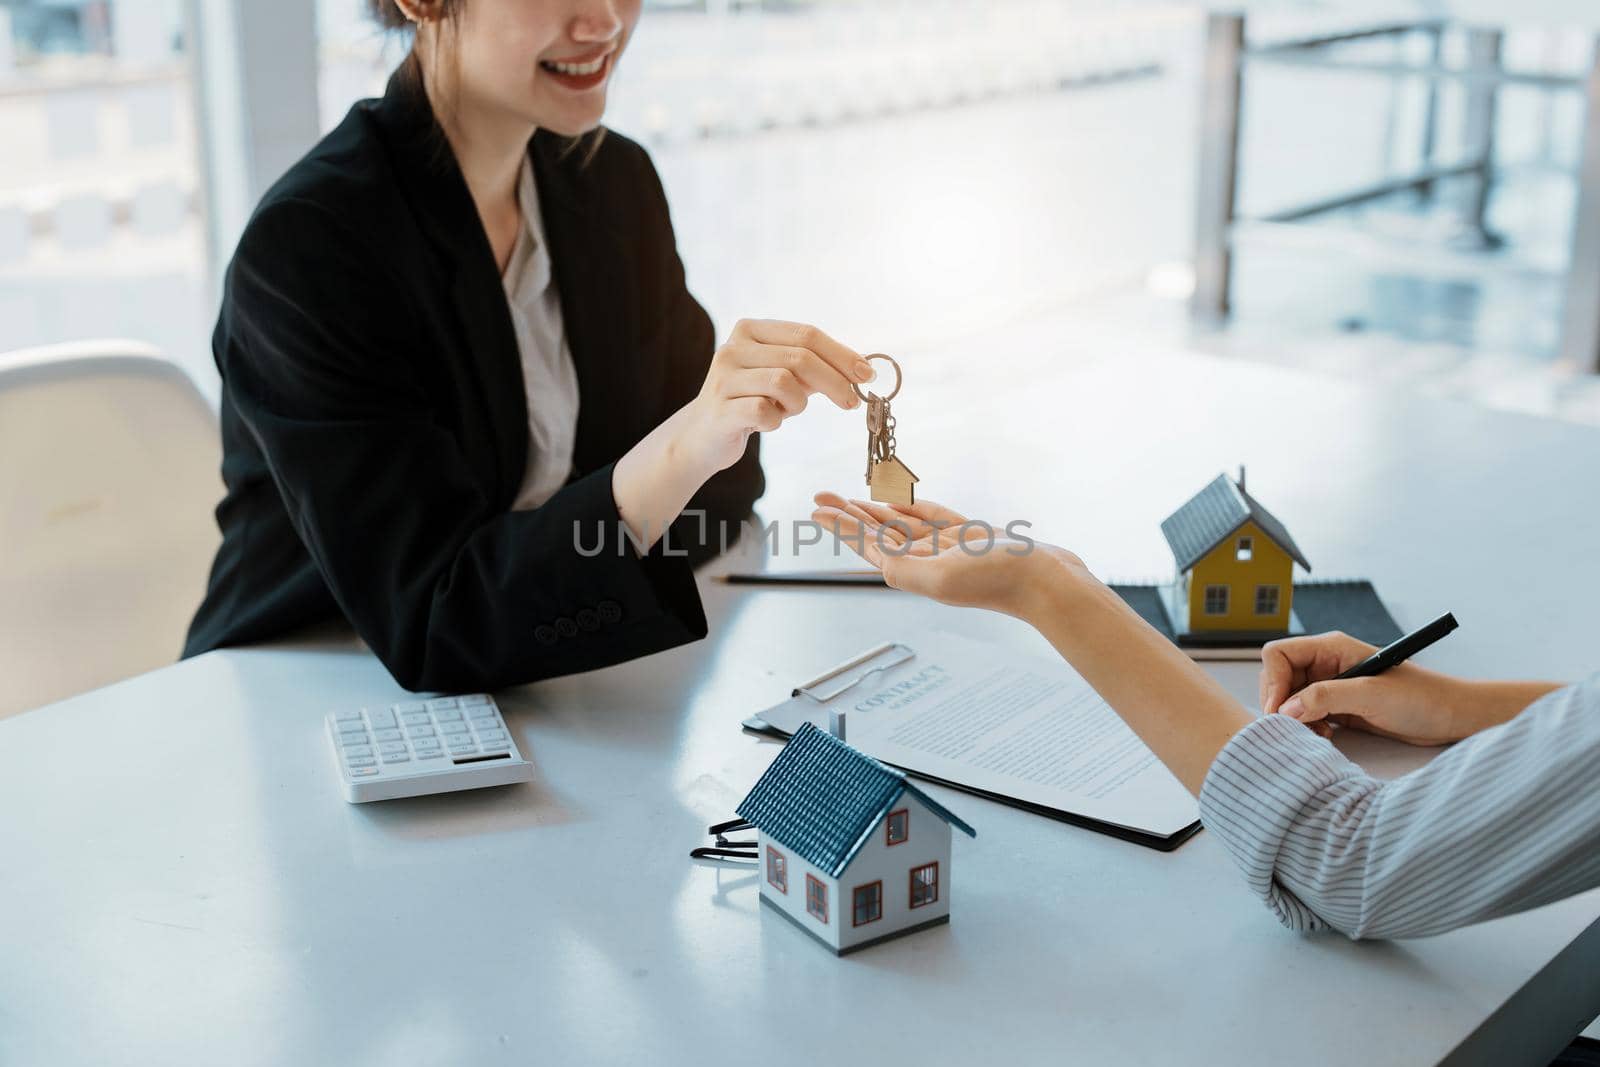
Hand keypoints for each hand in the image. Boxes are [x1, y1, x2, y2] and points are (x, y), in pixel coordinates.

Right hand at [673, 319, 873, 477]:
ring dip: (798, 403)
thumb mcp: (783, 376)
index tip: (867, 374)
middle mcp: (733, 347)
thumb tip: (862, 368)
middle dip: (835, 381)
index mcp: (751, 330)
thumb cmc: (752, 401)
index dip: (842, 354)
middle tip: (852, 402)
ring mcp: (723, 377)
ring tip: (788, 411)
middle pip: (800, 357)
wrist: (704, 435)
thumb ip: (815, 367)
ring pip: (784, 383)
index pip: (807, 334)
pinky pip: (765, 412)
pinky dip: (776, 421)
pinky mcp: (720, 409)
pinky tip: (767, 423)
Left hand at [810, 493, 1082, 617]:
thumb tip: (876, 563)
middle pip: (877, 534)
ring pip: (901, 526)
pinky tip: (897, 501)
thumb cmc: (999, 580)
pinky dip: (911, 507)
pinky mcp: (969, 537)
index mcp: (914, 573)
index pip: (868, 546)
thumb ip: (905, 570)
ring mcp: (948, 549)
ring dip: (875, 510)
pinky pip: (932, 518)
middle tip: (821, 495)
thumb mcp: (943, 576)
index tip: (816, 509)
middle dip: (849, 515)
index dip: (841, 527)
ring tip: (849, 497)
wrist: (1048, 582)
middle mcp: (926, 562)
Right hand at [1259, 632, 1471, 745]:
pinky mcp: (1337, 707)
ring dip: (1294, 719)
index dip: (1273, 681)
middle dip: (1281, 704)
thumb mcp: (1372, 695)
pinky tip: (1325, 737)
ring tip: (1316, 734)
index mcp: (1332, 648)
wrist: (1451, 717)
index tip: (1279, 711)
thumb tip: (1286, 709)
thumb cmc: (1422, 698)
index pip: (1279, 654)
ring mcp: (1331, 686)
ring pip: (1289, 700)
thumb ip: (1327, 697)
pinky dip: (1307, 728)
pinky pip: (1305, 715)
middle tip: (1297, 727)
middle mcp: (1326, 664)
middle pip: (1278, 678)